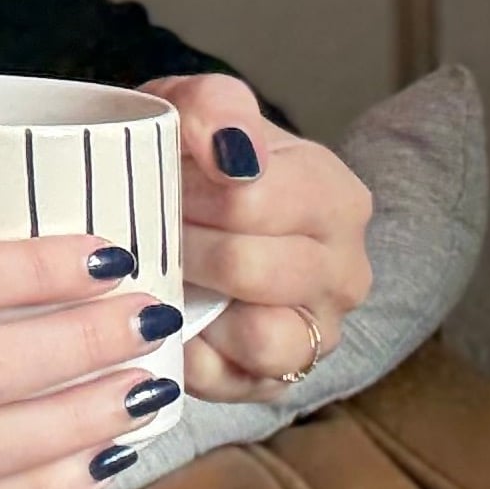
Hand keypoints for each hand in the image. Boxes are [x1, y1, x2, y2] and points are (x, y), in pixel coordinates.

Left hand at [142, 73, 373, 400]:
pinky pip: (234, 381)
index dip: (185, 193)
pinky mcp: (279, 381)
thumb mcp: (192, 108)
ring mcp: (319, 333)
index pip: (251, 201)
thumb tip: (230, 149)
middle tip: (145, 228)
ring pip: (260, 337)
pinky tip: (171, 316)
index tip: (158, 182)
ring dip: (193, 303)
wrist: (181, 211)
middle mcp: (344, 271)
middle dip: (181, 246)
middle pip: (249, 268)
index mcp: (334, 197)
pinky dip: (191, 353)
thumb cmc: (195, 160)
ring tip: (162, 270)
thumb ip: (212, 107)